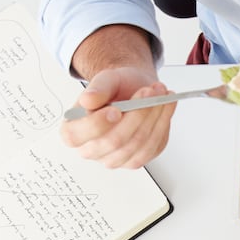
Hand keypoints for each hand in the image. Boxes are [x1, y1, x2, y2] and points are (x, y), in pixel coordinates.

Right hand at [60, 67, 176, 168]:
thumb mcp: (104, 80)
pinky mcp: (137, 159)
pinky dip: (162, 124)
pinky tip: (166, 106)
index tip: (115, 110)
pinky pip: (153, 147)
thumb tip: (88, 100)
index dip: (98, 124)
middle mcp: (92, 151)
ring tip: (160, 93)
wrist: (131, 91)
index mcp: (73, 132)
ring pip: (138, 145)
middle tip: (149, 91)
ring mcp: (115, 159)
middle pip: (115, 141)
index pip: (78, 136)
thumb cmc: (114, 89)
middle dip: (136, 114)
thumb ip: (97, 88)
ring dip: (154, 117)